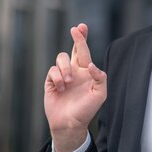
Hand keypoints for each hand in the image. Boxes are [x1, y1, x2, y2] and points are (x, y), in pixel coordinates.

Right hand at [44, 23, 106, 151]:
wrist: (70, 124)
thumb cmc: (87, 110)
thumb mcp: (100, 94)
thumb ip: (100, 77)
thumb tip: (90, 64)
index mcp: (86, 72)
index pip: (84, 52)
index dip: (82, 39)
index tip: (82, 27)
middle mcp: (74, 71)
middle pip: (72, 49)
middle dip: (76, 37)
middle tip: (75, 29)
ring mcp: (62, 76)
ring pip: (61, 58)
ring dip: (66, 68)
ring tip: (69, 81)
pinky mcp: (51, 82)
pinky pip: (52, 71)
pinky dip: (58, 77)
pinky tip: (62, 88)